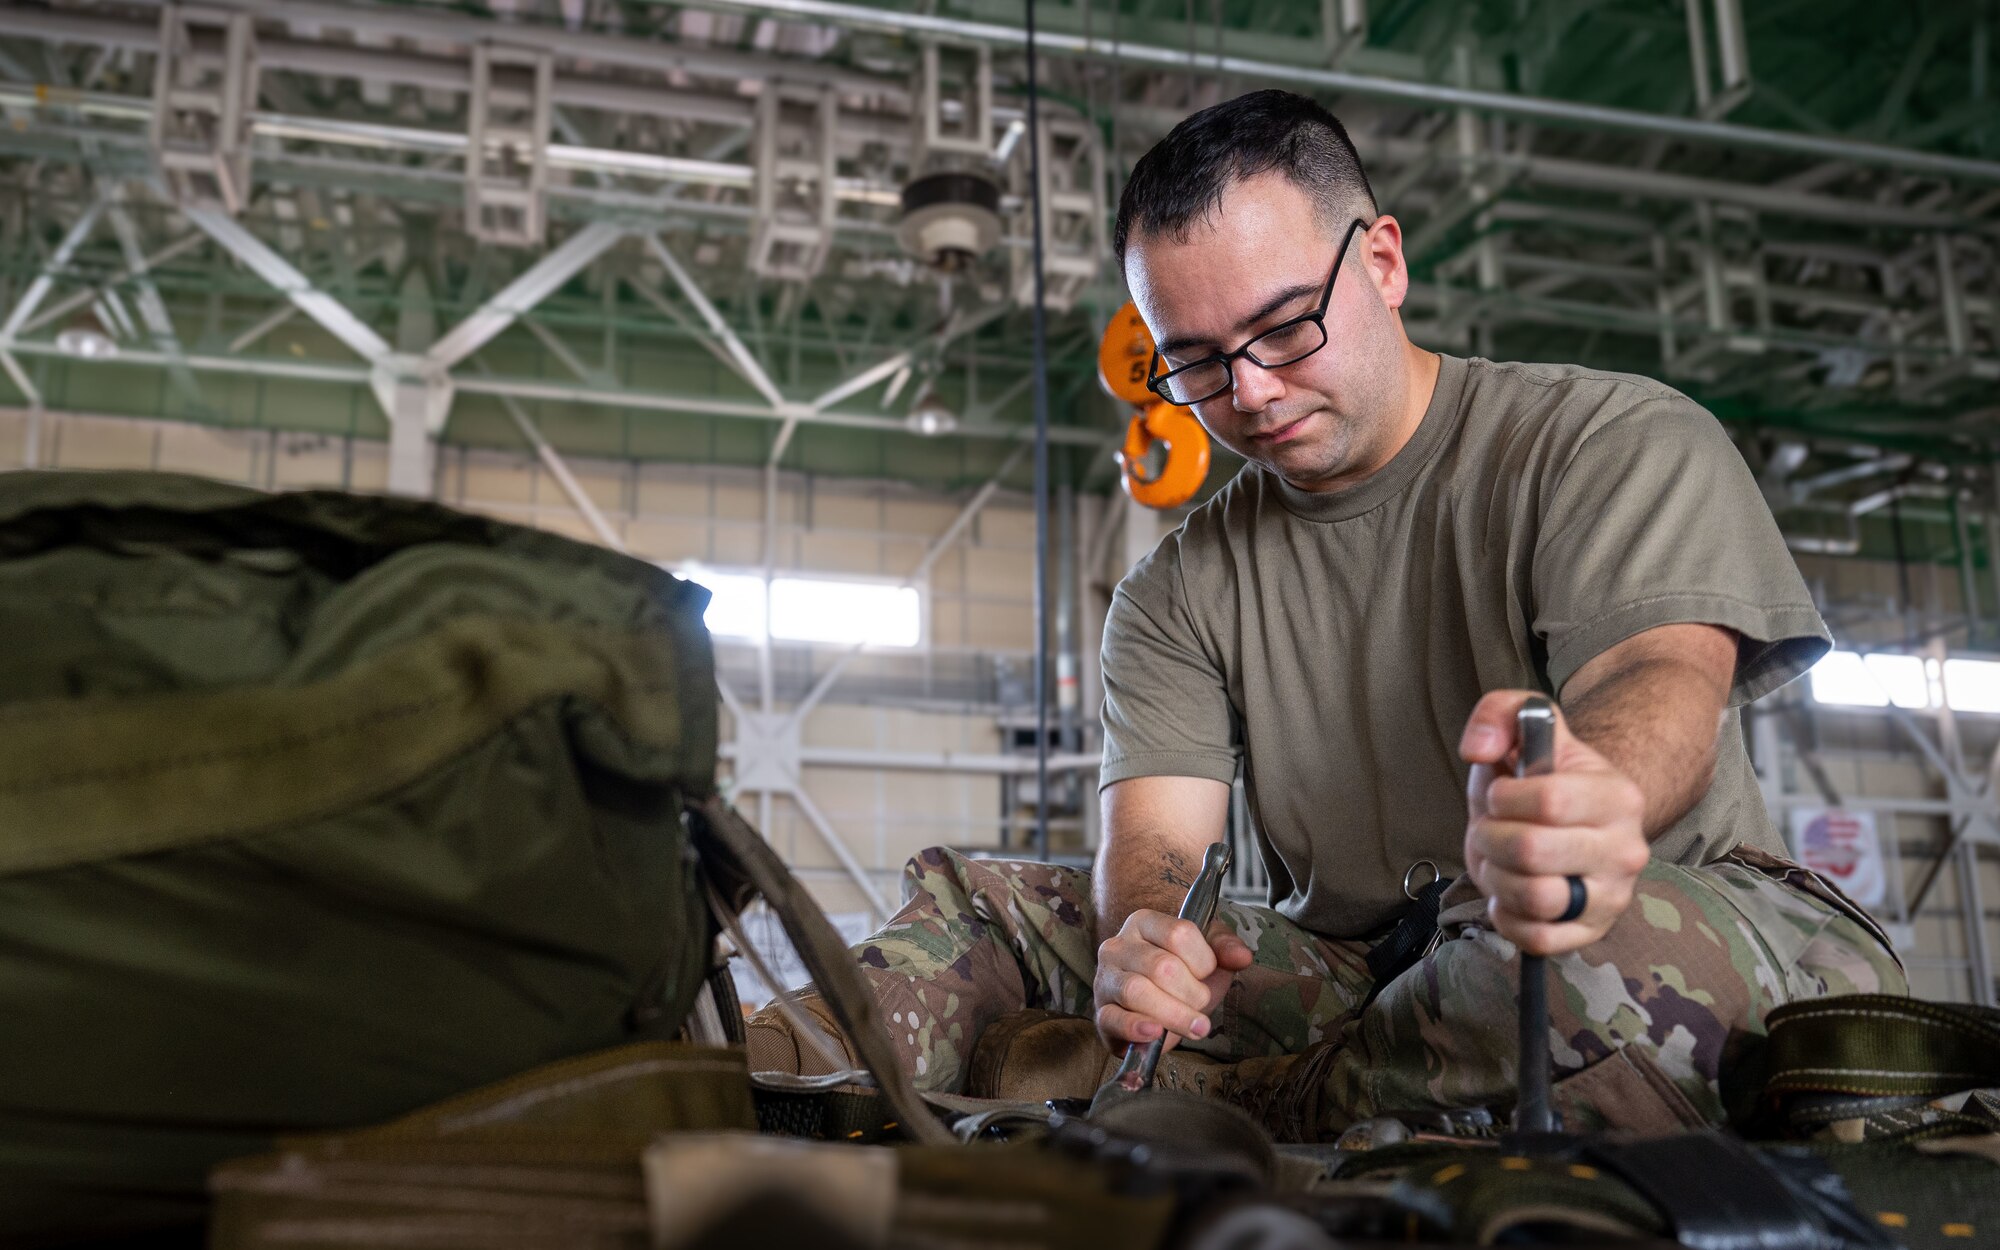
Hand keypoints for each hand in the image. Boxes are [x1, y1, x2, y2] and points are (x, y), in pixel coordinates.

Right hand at [1093, 910, 1253, 1051]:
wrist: (1150, 1002)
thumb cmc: (1180, 973)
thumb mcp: (1207, 954)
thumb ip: (1225, 949)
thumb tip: (1242, 957)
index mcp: (1144, 922)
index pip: (1178, 934)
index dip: (1203, 960)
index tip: (1208, 974)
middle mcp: (1119, 945)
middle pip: (1161, 966)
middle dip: (1192, 994)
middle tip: (1202, 1008)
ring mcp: (1106, 978)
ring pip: (1137, 991)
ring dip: (1174, 1015)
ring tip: (1195, 1027)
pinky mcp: (1100, 1012)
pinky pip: (1113, 1018)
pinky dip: (1135, 1027)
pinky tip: (1155, 1033)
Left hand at [1459, 690, 1649, 956]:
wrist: (1567, 823)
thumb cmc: (1538, 778)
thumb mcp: (1522, 729)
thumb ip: (1498, 714)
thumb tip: (1478, 748)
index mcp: (1618, 796)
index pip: (1549, 800)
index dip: (1503, 797)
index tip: (1499, 794)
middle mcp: (1626, 850)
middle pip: (1532, 851)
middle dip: (1490, 837)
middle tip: (1490, 829)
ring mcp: (1612, 897)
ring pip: (1535, 899)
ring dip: (1496, 877)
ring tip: (1499, 860)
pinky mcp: (1591, 933)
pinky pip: (1536, 939)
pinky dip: (1507, 916)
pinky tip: (1508, 893)